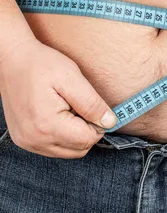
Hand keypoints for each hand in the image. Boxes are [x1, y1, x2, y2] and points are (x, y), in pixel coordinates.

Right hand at [0, 38, 116, 157]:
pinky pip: (54, 148)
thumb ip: (92, 103)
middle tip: (80, 107)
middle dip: (87, 130)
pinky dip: (63, 136)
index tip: (92, 107)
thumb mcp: (72, 78)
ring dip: (75, 135)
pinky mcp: (23, 140)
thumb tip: (110, 123)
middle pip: (79, 149)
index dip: (98, 124)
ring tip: (68, 110)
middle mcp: (34, 139)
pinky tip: (58, 116)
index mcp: (47, 125)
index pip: (88, 139)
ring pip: (68, 152)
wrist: (12, 60)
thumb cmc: (41, 65)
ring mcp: (27, 142)